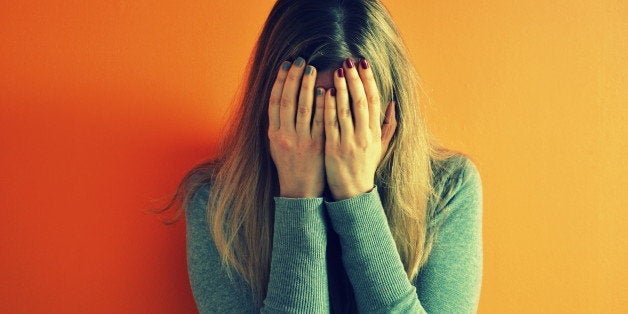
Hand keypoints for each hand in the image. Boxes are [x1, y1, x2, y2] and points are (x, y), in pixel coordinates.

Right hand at [268, 57, 326, 197]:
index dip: (280, 81)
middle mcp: (285, 135)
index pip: (275, 101)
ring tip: (312, 69)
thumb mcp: (276, 143)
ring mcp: (300, 140)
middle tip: (301, 60)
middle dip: (294, 78)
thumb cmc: (289, 164)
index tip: (286, 64)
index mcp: (274, 133)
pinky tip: (325, 90)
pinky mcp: (316, 146)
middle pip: (287, 101)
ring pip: (302, 108)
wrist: (300, 190)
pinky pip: (319, 122)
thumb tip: (281, 97)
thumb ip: (279, 122)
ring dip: (307, 86)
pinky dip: (321, 105)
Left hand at [323, 58, 396, 200]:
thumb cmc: (365, 167)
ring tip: (337, 70)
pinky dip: (329, 108)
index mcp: (375, 132)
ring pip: (347, 111)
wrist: (352, 193)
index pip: (375, 101)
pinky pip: (331, 125)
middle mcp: (364, 135)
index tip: (363, 64)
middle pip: (362, 102)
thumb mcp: (380, 146)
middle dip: (356, 80)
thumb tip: (393, 104)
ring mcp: (349, 142)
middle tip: (349, 61)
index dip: (370, 81)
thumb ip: (387, 125)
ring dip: (342, 89)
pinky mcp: (334, 149)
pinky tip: (324, 93)